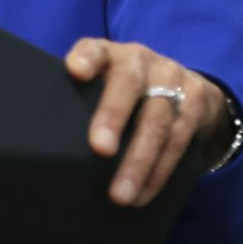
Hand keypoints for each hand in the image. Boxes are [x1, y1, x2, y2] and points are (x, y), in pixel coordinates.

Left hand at [64, 38, 228, 206]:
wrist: (186, 87)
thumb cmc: (124, 93)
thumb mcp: (103, 84)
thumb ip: (80, 100)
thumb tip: (46, 144)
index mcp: (109, 54)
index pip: (95, 49)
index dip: (86, 57)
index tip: (75, 71)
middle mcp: (141, 60)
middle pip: (128, 84)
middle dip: (113, 116)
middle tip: (100, 150)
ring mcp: (172, 77)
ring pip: (157, 120)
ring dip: (139, 162)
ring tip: (120, 195)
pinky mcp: (196, 100)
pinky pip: (179, 140)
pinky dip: (159, 172)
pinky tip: (143, 194)